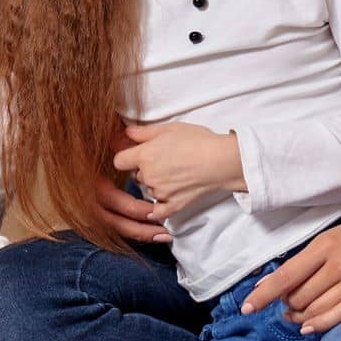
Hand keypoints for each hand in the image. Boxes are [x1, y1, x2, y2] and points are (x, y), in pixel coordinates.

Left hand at [111, 120, 243, 218]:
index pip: (119, 160)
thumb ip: (143, 132)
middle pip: (136, 175)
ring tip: (176, 172)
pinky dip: (158, 208)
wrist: (221, 161)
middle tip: (164, 160)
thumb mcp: (170, 128)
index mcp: (144, 155)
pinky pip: (157, 211)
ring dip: (155, 183)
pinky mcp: (172, 206)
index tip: (136, 154)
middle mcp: (148, 176)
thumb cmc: (198, 141)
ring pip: (148, 189)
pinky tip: (164, 200)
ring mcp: (159, 193)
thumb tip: (125, 132)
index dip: (127, 156)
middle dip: (145, 169)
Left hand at [240, 213, 340, 333]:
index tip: (248, 307)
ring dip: (299, 316)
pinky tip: (307, 327)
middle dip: (287, 304)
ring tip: (295, 315)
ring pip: (315, 309)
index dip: (264, 294)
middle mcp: (337, 265)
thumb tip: (271, 284)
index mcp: (324, 246)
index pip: (286, 275)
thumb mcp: (330, 239)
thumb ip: (304, 261)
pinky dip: (318, 325)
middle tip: (286, 304)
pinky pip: (338, 316)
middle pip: (299, 297)